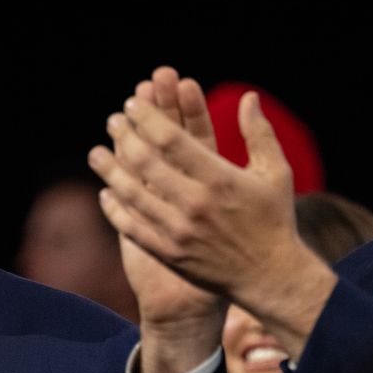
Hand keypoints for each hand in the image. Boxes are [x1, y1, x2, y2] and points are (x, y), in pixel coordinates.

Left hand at [89, 73, 335, 361]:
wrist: (270, 277)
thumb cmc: (274, 219)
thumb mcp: (276, 172)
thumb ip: (258, 132)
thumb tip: (248, 96)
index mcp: (220, 178)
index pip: (172, 139)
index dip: (147, 117)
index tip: (133, 103)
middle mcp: (196, 203)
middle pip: (146, 162)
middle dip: (125, 136)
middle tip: (112, 121)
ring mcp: (179, 231)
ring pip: (132, 194)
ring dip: (110, 170)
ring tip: (96, 153)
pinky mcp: (170, 254)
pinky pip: (133, 228)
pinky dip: (115, 210)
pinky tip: (106, 193)